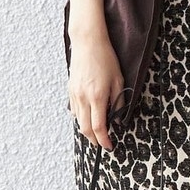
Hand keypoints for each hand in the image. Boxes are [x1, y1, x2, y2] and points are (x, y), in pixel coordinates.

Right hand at [68, 26, 125, 149]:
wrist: (88, 43)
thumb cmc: (106, 59)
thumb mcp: (118, 81)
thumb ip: (119, 102)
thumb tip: (118, 119)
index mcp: (97, 97)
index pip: (99, 127)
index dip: (104, 140)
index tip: (109, 146)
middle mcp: (83, 98)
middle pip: (85, 129)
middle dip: (94, 140)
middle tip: (103, 143)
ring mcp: (74, 95)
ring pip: (78, 121)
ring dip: (87, 130)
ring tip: (97, 132)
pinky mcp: (70, 91)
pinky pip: (74, 111)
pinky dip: (81, 118)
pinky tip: (89, 116)